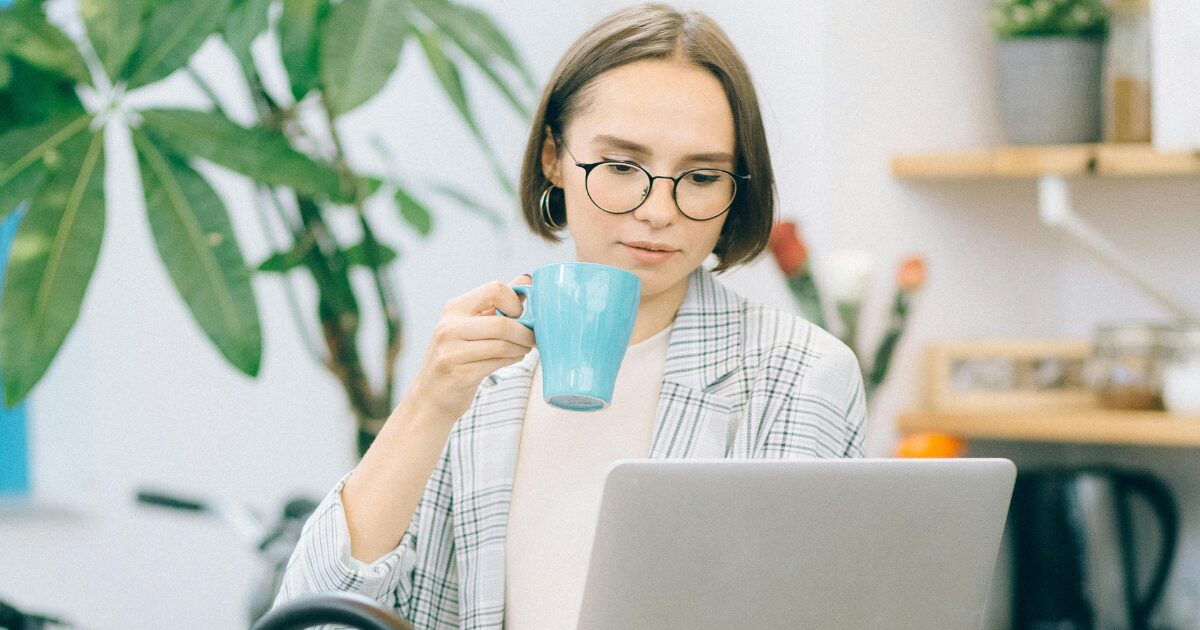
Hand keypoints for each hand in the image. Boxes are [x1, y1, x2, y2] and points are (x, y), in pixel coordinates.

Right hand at [403, 275, 534, 423]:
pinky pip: (498, 362)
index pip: (495, 289)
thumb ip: (496, 303)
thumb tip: (525, 279)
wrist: (430, 396)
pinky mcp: (460, 374)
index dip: (515, 302)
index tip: (520, 315)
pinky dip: (513, 359)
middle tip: (532, 339)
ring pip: (503, 345)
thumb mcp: (470, 325)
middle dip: (525, 332)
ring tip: (523, 349)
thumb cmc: (456, 356)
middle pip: (503, 323)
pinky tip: (513, 358)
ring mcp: (452, 352)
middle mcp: (449, 327)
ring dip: (521, 348)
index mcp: (454, 308)